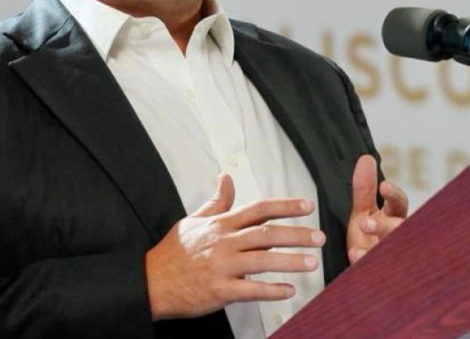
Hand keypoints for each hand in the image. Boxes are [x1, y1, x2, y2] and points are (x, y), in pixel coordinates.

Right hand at [144, 174, 324, 319]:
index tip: (307, 206)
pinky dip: (271, 291)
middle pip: (267, 233)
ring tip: (312, 263)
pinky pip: (250, 290)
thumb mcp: (194, 221)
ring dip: (290, 262)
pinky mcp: (218, 290)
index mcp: (221, 224)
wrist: (150, 282)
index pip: (259, 209)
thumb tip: (226, 178)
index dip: (285, 206)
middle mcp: (224, 243)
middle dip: (296, 234)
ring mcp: (222, 267)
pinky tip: (289, 291)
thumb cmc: (173, 253)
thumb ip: (217, 202)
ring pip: (262, 261)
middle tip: (319, 237)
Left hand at [347, 154, 407, 263]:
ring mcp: (390, 255)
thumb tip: (366, 159)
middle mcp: (396, 236)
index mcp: (394, 217)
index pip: (399, 203)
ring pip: (391, 250)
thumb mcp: (363, 211)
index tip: (384, 186)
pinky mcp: (383, 272)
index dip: (393, 194)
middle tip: (366, 222)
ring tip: (358, 246)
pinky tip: (355, 257)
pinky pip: (378, 269)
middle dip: (385, 226)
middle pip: (399, 229)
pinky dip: (366, 263)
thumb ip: (365, 189)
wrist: (361, 271)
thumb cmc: (368, 238)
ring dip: (375, 247)